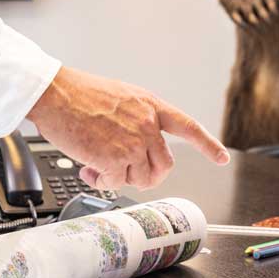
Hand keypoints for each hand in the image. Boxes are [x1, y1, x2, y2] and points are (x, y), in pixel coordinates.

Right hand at [26, 66, 229, 189]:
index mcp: (151, 106)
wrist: (56, 94)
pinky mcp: (116, 158)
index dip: (208, 145)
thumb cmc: (79, 94)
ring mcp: (135, 142)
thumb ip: (135, 120)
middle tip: (123, 171)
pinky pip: (117, 183)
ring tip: (100, 168)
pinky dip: (103, 182)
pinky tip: (89, 170)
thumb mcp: (120, 98)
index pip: (189, 127)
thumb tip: (133, 150)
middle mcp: (148, 124)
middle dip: (146, 175)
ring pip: (143, 178)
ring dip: (122, 179)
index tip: (222, 157)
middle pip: (165, 165)